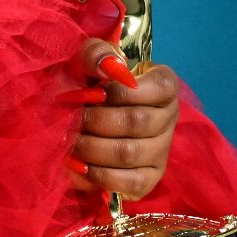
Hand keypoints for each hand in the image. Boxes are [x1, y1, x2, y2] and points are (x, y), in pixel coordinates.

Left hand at [61, 37, 179, 199]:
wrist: (77, 114)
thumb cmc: (86, 82)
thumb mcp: (86, 59)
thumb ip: (96, 53)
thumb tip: (108, 67)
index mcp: (163, 85)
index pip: (160, 86)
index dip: (122, 90)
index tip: (92, 91)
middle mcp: (168, 118)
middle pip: (137, 122)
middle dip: (95, 120)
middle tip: (70, 118)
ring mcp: (161, 150)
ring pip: (129, 153)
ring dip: (90, 147)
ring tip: (68, 139)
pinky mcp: (149, 178)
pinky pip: (130, 183)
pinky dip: (98, 175)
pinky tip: (77, 164)